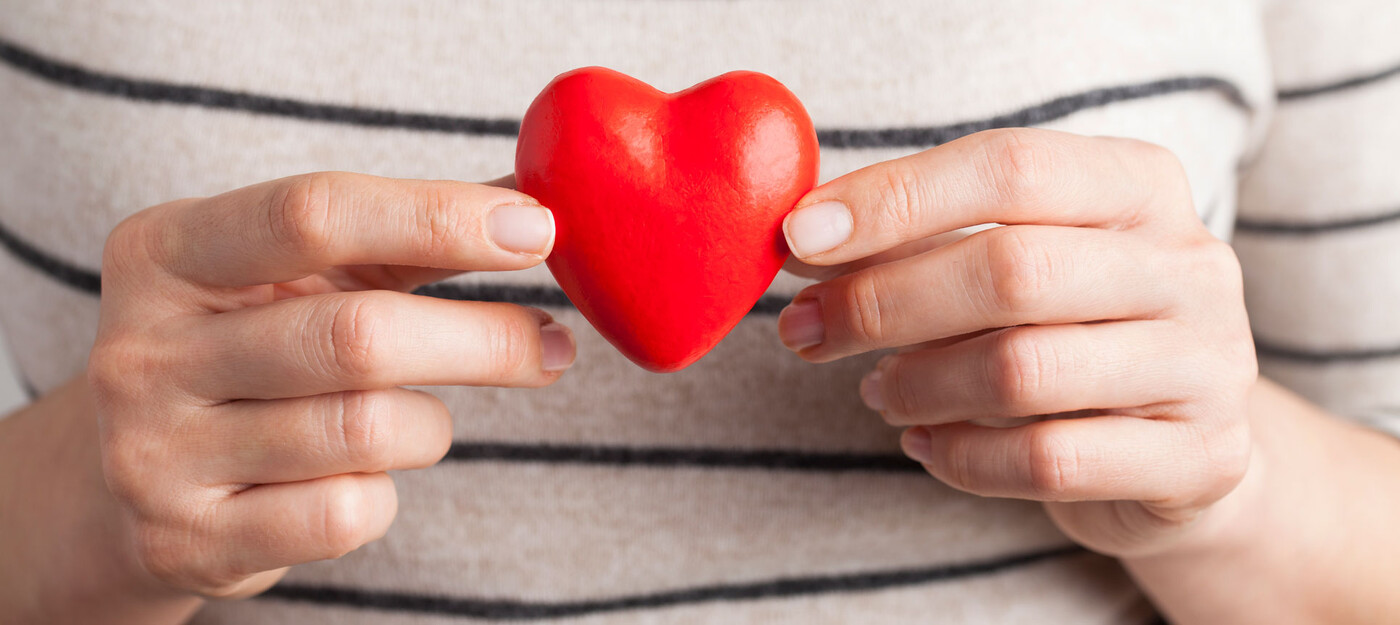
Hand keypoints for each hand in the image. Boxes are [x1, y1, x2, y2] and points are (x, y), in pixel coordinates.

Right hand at [88, 172, 574, 597]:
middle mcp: (144, 350)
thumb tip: (541, 202)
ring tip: (425, 418)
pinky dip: (384, 496)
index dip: (439, 217)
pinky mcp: (190, 541)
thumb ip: (410, 234)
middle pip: (357, 335)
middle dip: (482, 340)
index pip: (313, 213)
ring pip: (366, 431)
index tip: (537, 230)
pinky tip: (364, 479)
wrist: (136, 484)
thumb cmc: (251, 349)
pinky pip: (346, 515)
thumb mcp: (305, 275)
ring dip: (431, 425)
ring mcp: (156, 454)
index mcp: (164, 250)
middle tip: (556, 342)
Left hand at [778, 128, 1256, 556]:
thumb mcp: (1010, 265)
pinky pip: (1049, 460)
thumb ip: (923, 241)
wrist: (1180, 450)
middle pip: (1012, 269)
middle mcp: (1189, 264)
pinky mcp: (1202, 459)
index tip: (797, 236)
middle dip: (882, 302)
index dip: (892, 199)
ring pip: (1023, 370)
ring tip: (876, 392)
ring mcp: (1209, 364)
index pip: (1008, 168)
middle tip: (802, 331)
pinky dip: (963, 456)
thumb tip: (803, 237)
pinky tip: (925, 444)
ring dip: (918, 384)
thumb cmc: (1068, 335)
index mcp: (1139, 186)